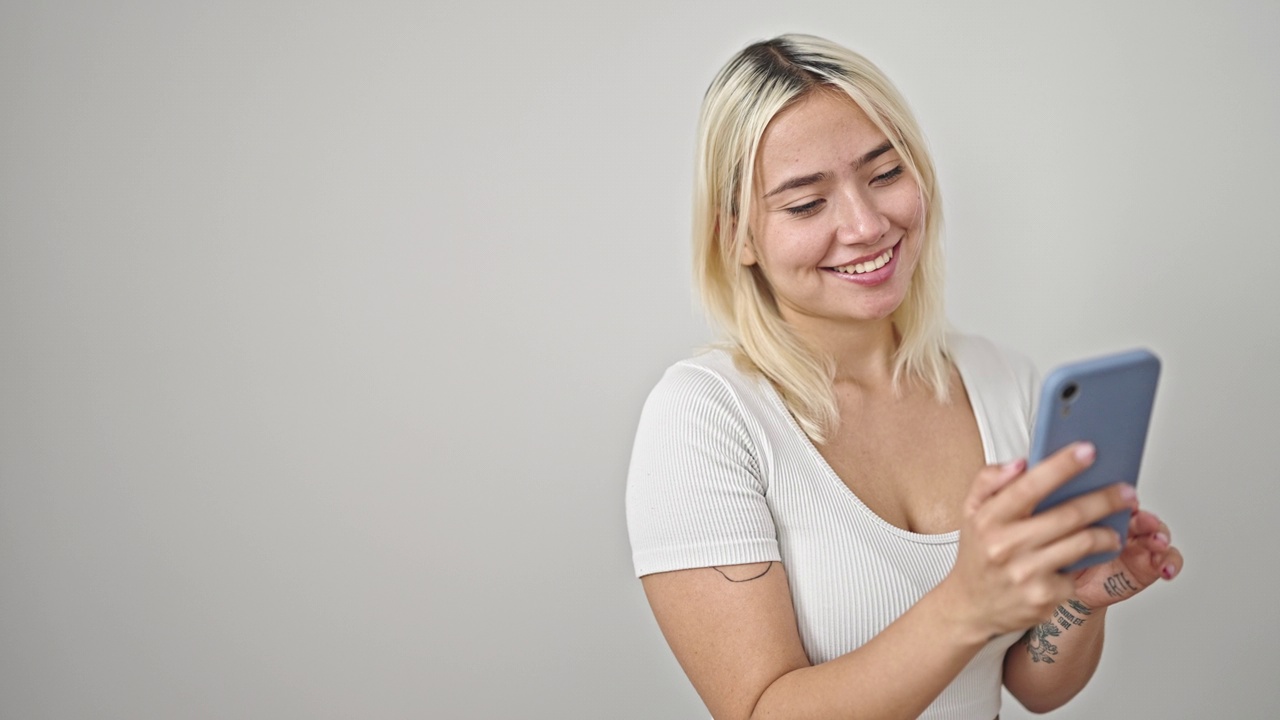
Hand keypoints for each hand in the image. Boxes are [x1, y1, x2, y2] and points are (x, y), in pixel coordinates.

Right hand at [943, 443, 1136, 640]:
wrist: (971, 606)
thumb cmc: (979, 553)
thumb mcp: (971, 512)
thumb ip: (989, 480)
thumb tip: (1020, 463)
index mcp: (989, 518)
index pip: (1029, 485)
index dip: (1062, 466)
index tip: (1088, 450)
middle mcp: (1006, 546)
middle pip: (1069, 515)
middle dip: (1105, 499)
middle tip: (1127, 492)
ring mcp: (1026, 574)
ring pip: (1083, 544)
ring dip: (1108, 534)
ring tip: (1114, 530)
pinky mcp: (1044, 597)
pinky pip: (1078, 572)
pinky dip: (1085, 564)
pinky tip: (1085, 560)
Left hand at [1072, 509, 1182, 608]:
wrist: (1074, 589)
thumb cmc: (1068, 558)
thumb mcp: (1063, 540)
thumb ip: (1068, 524)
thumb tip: (1060, 507)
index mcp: (1105, 514)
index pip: (1118, 501)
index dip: (1124, 500)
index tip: (1126, 501)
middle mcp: (1126, 526)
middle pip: (1140, 517)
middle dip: (1145, 518)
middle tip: (1145, 522)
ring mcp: (1140, 545)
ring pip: (1159, 534)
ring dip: (1161, 537)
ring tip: (1158, 543)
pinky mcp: (1151, 565)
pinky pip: (1168, 560)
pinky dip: (1171, 562)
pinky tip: (1167, 569)